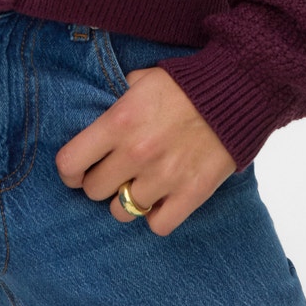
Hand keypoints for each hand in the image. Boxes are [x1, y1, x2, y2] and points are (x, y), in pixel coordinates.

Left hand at [55, 65, 238, 236]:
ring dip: (126, 200)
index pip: (70, 163)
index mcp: (118, 123)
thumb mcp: (140, 80)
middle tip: (112, 173)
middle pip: (93, 191)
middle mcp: (136, 154)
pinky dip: (156, 216)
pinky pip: (157, 225)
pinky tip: (161, 200)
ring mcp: (163, 178)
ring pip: (121, 212)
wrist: (235, 92)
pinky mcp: (190, 195)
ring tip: (138, 185)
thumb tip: (100, 115)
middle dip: (98, 182)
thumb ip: (116, 101)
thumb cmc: (184, 83)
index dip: (70, 170)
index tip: (78, 169)